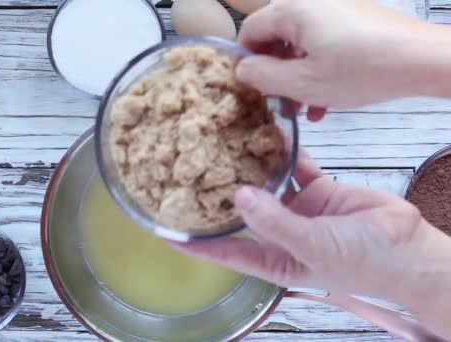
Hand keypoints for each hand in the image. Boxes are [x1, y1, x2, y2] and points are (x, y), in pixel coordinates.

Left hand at [172, 149, 450, 336]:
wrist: (410, 249)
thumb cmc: (364, 264)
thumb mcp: (313, 248)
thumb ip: (275, 222)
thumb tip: (239, 196)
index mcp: (273, 258)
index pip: (224, 252)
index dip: (194, 243)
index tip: (165, 230)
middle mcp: (278, 232)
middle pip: (238, 214)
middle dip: (214, 197)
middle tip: (186, 174)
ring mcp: (297, 209)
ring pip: (264, 184)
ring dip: (246, 167)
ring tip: (218, 145)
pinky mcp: (317, 188)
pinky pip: (293, 167)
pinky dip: (280, 153)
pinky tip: (261, 133)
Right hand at [235, 0, 434, 113]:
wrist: (422, 59)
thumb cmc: (362, 70)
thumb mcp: (303, 83)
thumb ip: (264, 77)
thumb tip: (242, 71)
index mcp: (292, 10)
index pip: (249, 31)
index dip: (245, 62)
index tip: (250, 89)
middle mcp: (310, 2)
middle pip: (274, 37)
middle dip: (273, 72)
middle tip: (279, 102)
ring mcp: (333, 9)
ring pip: (299, 44)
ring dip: (295, 77)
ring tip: (304, 108)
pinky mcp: (352, 20)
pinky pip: (321, 43)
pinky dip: (316, 68)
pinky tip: (325, 100)